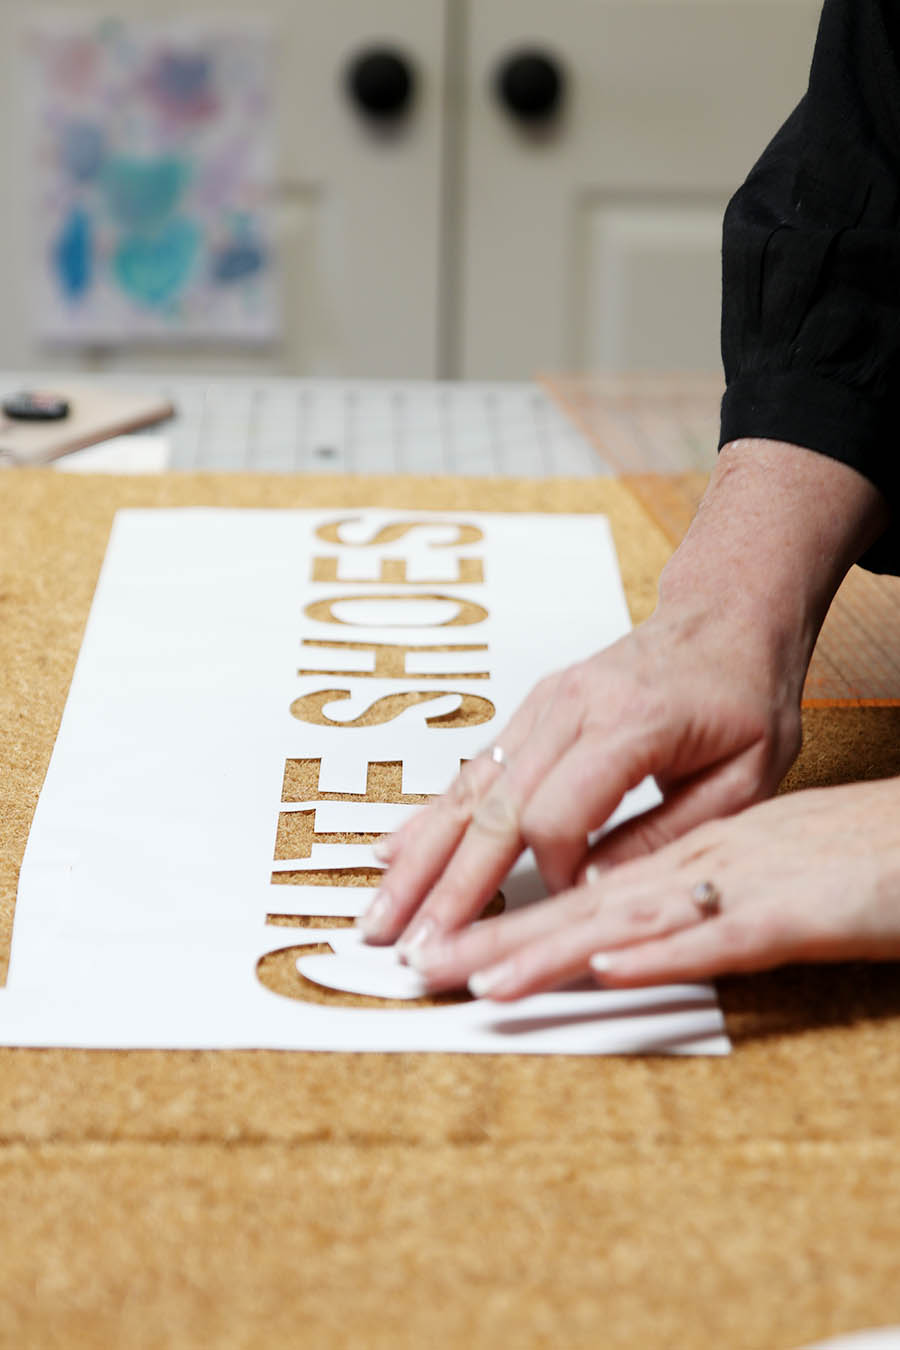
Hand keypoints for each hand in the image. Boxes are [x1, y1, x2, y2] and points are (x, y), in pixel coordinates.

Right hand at [360, 597, 804, 952]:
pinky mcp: (531, 711)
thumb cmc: (743, 697)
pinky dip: (432, 816)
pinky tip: (394, 852)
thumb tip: (591, 890)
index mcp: (630, 723)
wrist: (723, 618)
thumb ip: (669, 835)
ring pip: (469, 790)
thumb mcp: (743, 778)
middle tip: (413, 945)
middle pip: (494, 808)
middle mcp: (570, 709)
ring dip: (422, 856)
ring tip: (382, 912)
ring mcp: (542, 706)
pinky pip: (474, 770)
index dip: (552, 871)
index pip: (559, 813)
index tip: (563, 905)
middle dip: (449, 884)